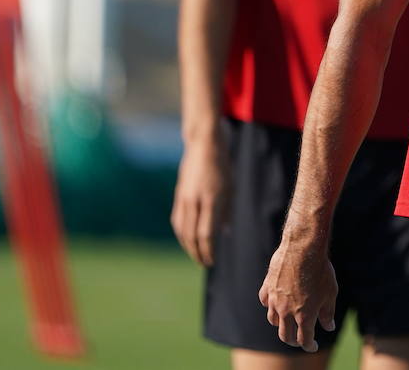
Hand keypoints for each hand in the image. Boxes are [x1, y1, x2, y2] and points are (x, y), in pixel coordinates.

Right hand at [170, 134, 228, 266]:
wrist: (203, 146)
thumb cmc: (222, 166)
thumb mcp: (231, 187)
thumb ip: (226, 211)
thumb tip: (225, 234)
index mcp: (212, 199)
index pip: (207, 233)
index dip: (209, 250)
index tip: (212, 260)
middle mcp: (196, 200)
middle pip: (192, 235)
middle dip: (198, 252)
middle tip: (204, 263)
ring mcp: (184, 198)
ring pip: (182, 230)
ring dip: (188, 246)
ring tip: (196, 255)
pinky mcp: (178, 196)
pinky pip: (177, 220)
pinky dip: (181, 233)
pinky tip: (187, 240)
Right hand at [260, 240, 338, 351]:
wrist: (303, 248)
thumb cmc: (321, 271)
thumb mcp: (330, 293)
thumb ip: (328, 313)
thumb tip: (329, 327)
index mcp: (304, 316)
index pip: (304, 339)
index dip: (309, 346)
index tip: (313, 346)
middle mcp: (286, 311)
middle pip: (286, 335)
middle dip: (294, 340)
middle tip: (299, 339)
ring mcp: (275, 300)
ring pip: (273, 320)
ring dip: (281, 324)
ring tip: (288, 321)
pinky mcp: (267, 287)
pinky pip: (266, 302)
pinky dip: (270, 306)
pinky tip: (276, 303)